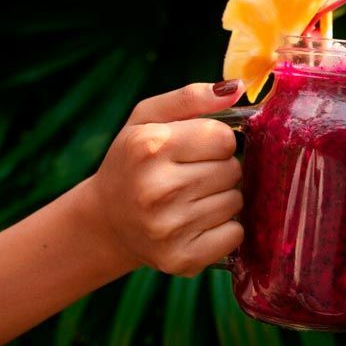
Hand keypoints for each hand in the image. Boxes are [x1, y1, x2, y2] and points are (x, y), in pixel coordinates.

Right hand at [81, 82, 245, 275]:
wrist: (107, 220)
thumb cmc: (134, 161)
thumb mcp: (148, 118)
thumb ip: (191, 97)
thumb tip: (237, 87)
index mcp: (150, 147)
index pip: (224, 138)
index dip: (217, 141)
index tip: (198, 148)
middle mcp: (157, 189)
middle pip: (232, 170)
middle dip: (221, 169)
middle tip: (193, 175)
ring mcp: (169, 228)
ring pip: (236, 202)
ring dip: (223, 198)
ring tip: (193, 198)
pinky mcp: (181, 259)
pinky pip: (235, 235)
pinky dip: (225, 228)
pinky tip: (198, 222)